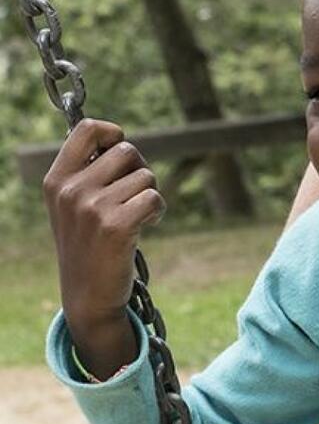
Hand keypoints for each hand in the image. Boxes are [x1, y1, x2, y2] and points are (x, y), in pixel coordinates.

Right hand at [43, 118, 163, 375]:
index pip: (87, 129)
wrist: (88, 294)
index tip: (121, 150)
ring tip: (136, 216)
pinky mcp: (115, 226)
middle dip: (140, 168)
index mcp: (56, 179)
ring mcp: (91, 208)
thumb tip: (118, 136)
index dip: (113, 133)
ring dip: (150, 194)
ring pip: (146, 176)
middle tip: (134, 194)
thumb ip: (89, 171)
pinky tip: (145, 226)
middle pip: (127, 150)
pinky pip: (154, 198)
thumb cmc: (90, 243)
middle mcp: (70, 190)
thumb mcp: (74, 204)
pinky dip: (158, 211)